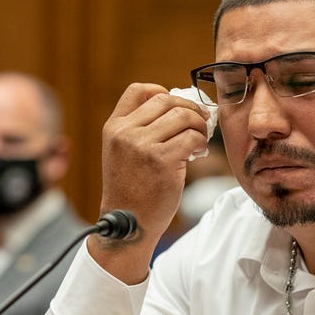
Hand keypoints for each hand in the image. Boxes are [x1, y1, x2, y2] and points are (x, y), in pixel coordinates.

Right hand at [93, 83, 209, 280]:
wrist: (128, 224)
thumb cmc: (132, 191)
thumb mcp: (123, 153)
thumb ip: (142, 130)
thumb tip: (181, 109)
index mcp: (114, 127)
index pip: (137, 90)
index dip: (161, 91)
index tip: (176, 105)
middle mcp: (125, 133)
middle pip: (166, 100)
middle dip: (190, 108)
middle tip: (201, 121)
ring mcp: (142, 146)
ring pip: (183, 117)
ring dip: (199, 126)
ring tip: (199, 141)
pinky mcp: (161, 160)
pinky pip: (192, 138)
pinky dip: (201, 143)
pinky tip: (197, 154)